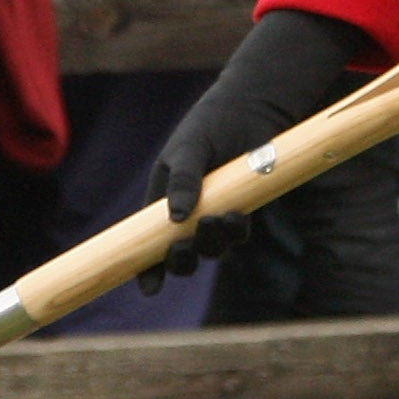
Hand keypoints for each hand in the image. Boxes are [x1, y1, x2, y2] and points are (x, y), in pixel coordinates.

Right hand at [143, 8, 376, 284]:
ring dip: (212, 243)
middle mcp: (186, 210)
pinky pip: (236, 233)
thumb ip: (183, 180)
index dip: (147, 268)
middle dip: (181, 260)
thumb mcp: (189, 147)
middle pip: (179, 252)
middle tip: (183, 249)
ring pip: (211, 247)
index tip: (150, 289)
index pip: (148, 240)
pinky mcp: (240, 208)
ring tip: (217, 221)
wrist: (251, 109)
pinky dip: (235, 230)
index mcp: (162, 197)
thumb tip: (177, 219)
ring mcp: (214, 211)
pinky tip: (237, 216)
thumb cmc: (210, 123)